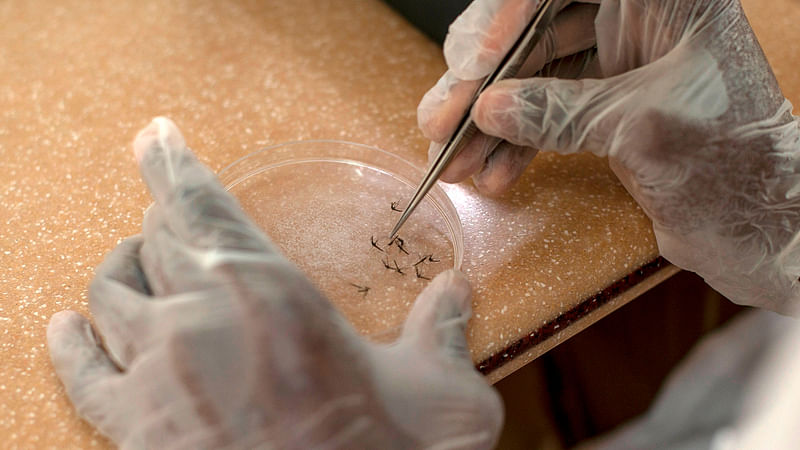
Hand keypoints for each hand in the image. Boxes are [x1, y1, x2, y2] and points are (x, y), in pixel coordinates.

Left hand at [47, 117, 501, 448]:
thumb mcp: (441, 396)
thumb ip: (441, 333)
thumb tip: (456, 292)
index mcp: (271, 295)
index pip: (202, 204)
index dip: (173, 163)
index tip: (156, 137)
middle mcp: (200, 322)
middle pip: (156, 243)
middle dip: (164, 221)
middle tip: (173, 213)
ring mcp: (159, 378)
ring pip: (111, 295)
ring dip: (121, 269)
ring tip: (132, 262)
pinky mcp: (136, 434)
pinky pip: (82, 375)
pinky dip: (70, 344)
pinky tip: (67, 327)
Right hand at [419, 0, 799, 312]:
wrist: (763, 229)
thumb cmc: (733, 167)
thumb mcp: (636, 128)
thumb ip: (557, 111)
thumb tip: (490, 107)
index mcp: (665, 0)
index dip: (509, 21)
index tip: (477, 68)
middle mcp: (640, 20)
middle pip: (535, 31)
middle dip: (483, 82)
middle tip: (443, 120)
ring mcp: (621, 63)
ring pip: (532, 76)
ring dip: (488, 121)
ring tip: (454, 160)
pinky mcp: (608, 106)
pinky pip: (544, 113)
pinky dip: (514, 143)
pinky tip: (492, 171)